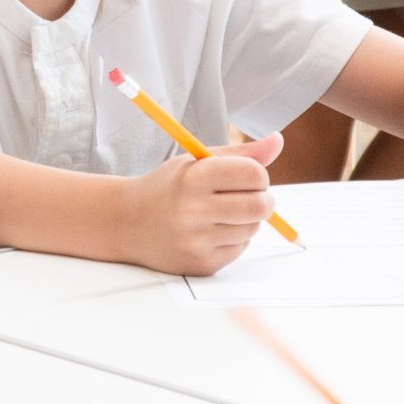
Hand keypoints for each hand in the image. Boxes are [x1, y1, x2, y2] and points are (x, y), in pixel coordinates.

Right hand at [119, 134, 283, 274]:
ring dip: (245, 220)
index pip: (254, 174)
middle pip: (261, 206)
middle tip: (247, 197)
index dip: (257, 175)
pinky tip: (209, 232)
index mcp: (194, 177)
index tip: (246, 177)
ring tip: (220, 214)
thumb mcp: (195, 163)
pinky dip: (233, 238)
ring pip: (252, 228)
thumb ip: (239, 154)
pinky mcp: (202, 263)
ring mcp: (197, 240)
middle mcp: (194, 209)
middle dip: (262, 200)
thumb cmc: (167, 187)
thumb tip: (278, 140)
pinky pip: (239, 248)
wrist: (126, 222)